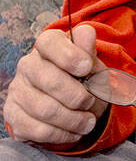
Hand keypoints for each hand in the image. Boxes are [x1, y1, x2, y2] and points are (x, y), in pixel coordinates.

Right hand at [3, 26, 108, 146]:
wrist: (71, 103)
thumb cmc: (82, 77)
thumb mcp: (92, 63)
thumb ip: (88, 50)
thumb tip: (86, 33)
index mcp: (47, 46)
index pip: (49, 42)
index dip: (69, 55)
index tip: (87, 67)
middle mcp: (28, 65)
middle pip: (49, 80)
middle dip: (77, 95)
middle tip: (91, 102)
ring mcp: (18, 90)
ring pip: (45, 109)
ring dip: (72, 119)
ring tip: (88, 122)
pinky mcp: (13, 114)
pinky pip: (37, 129)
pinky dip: (60, 134)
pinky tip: (73, 132)